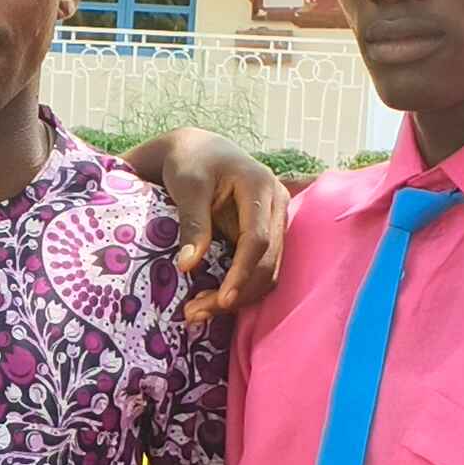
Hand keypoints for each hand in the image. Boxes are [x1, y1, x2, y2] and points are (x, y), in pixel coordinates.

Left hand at [135, 131, 291, 320]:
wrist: (198, 150)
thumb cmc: (191, 163)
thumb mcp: (187, 186)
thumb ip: (192, 223)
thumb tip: (188, 267)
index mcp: (260, 186)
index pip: (259, 239)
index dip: (242, 272)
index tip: (222, 299)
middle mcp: (276, 205)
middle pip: (267, 261)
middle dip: (238, 293)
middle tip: (196, 313)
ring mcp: (274, 222)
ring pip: (268, 271)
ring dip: (239, 297)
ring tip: (198, 312)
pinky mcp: (266, 236)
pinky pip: (260, 270)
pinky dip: (239, 289)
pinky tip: (211, 302)